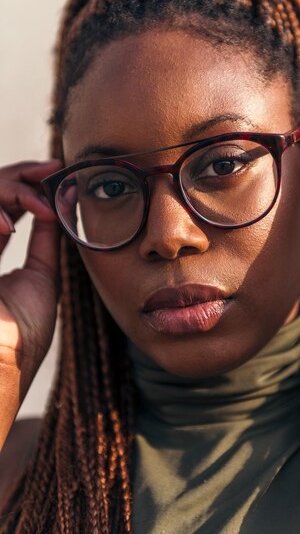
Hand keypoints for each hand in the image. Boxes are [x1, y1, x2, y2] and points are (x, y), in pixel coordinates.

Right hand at [0, 159, 62, 375]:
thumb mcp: (43, 276)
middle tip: (51, 170)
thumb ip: (46, 240)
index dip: (26, 183)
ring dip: (9, 189)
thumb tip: (59, 207)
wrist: (6, 363)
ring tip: (37, 201)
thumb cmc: (25, 330)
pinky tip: (10, 225)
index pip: (4, 202)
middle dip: (20, 176)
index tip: (55, 173)